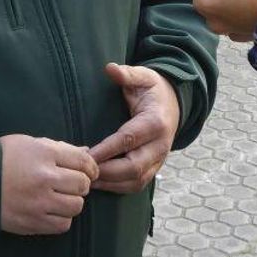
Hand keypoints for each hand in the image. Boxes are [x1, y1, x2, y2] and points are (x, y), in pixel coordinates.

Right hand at [0, 134, 97, 234]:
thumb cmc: (0, 158)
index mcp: (44, 153)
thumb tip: (85, 153)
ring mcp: (39, 202)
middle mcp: (44, 177)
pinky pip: (62, 225)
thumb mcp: (29, 143)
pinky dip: (62, 218)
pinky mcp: (32, 221)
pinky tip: (52, 210)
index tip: (88, 171)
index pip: (83, 161)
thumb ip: (59, 148)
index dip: (90, 167)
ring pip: (76, 206)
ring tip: (60, 198)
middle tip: (71, 184)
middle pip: (82, 184)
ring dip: (72, 202)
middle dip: (80, 184)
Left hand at [87, 64, 179, 192]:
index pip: (128, 139)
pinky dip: (118, 188)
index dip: (106, 149)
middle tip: (81, 170)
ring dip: (110, 183)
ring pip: (135, 180)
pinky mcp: (154, 168)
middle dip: (106, 171)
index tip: (85, 154)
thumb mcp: (144, 76)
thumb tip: (110, 68)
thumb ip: (128, 74)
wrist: (174, 104)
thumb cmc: (153, 90)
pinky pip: (137, 185)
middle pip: (133, 166)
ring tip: (86, 180)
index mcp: (156, 122)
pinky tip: (99, 184)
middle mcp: (160, 145)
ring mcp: (159, 160)